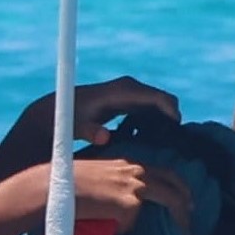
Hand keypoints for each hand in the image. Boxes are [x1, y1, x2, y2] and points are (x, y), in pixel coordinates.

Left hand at [23, 75, 179, 142]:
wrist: (58, 109)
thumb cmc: (69, 119)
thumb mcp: (76, 127)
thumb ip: (90, 131)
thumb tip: (104, 137)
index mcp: (121, 92)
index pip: (157, 98)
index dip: (171, 114)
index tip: (176, 136)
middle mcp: (128, 88)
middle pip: (164, 100)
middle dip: (171, 120)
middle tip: (171, 146)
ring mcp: (130, 92)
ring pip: (160, 104)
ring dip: (165, 122)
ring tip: (162, 145)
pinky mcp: (128, 99)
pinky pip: (152, 108)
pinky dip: (156, 121)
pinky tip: (149, 140)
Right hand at [68, 154, 206, 233]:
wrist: (49, 188)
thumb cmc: (65, 186)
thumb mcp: (96, 179)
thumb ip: (114, 186)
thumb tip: (127, 208)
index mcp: (126, 162)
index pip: (162, 170)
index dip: (176, 184)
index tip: (184, 198)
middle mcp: (133, 170)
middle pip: (173, 182)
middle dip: (186, 200)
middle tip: (191, 216)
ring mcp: (132, 185)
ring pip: (169, 199)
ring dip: (180, 217)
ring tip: (186, 233)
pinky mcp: (127, 203)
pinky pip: (133, 222)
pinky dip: (125, 229)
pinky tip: (112, 229)